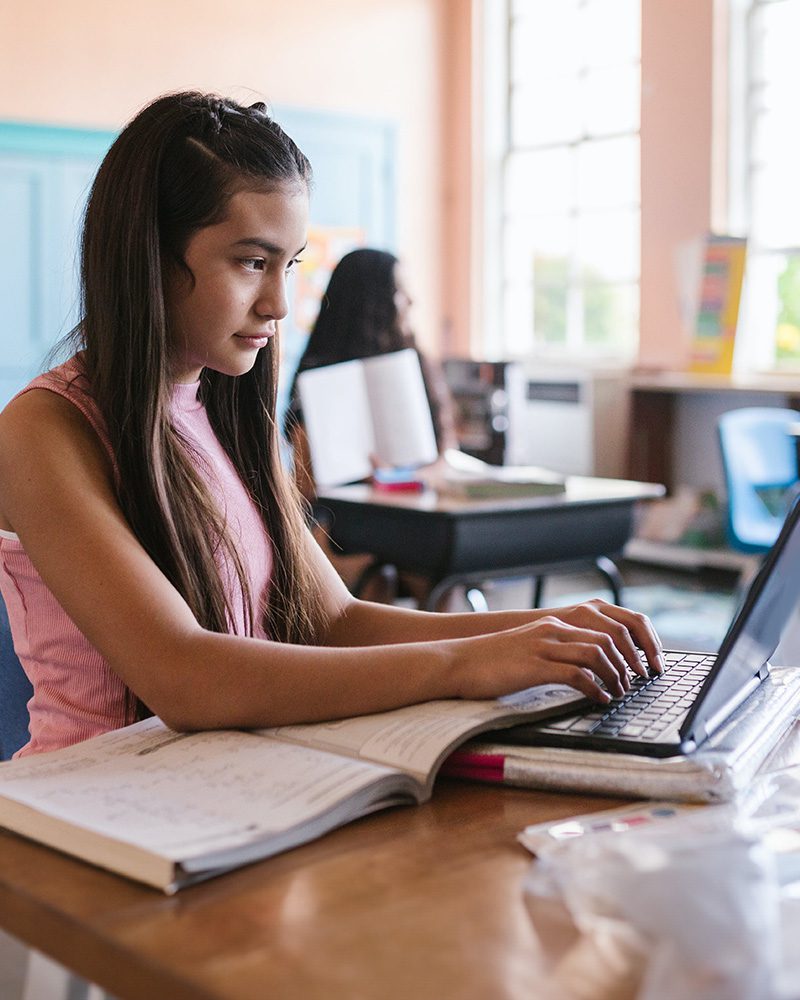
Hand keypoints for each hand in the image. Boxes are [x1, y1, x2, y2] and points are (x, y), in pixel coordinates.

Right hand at [453, 601, 663, 703]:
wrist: (458, 662)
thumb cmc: (491, 662)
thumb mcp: (529, 649)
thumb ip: (555, 652)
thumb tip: (584, 669)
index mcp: (554, 624)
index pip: (607, 625)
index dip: (632, 645)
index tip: (642, 664)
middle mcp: (553, 629)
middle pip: (609, 638)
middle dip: (631, 661)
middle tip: (638, 681)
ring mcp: (544, 646)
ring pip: (597, 653)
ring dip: (616, 675)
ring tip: (621, 692)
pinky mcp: (536, 665)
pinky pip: (577, 674)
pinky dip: (595, 688)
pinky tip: (599, 699)